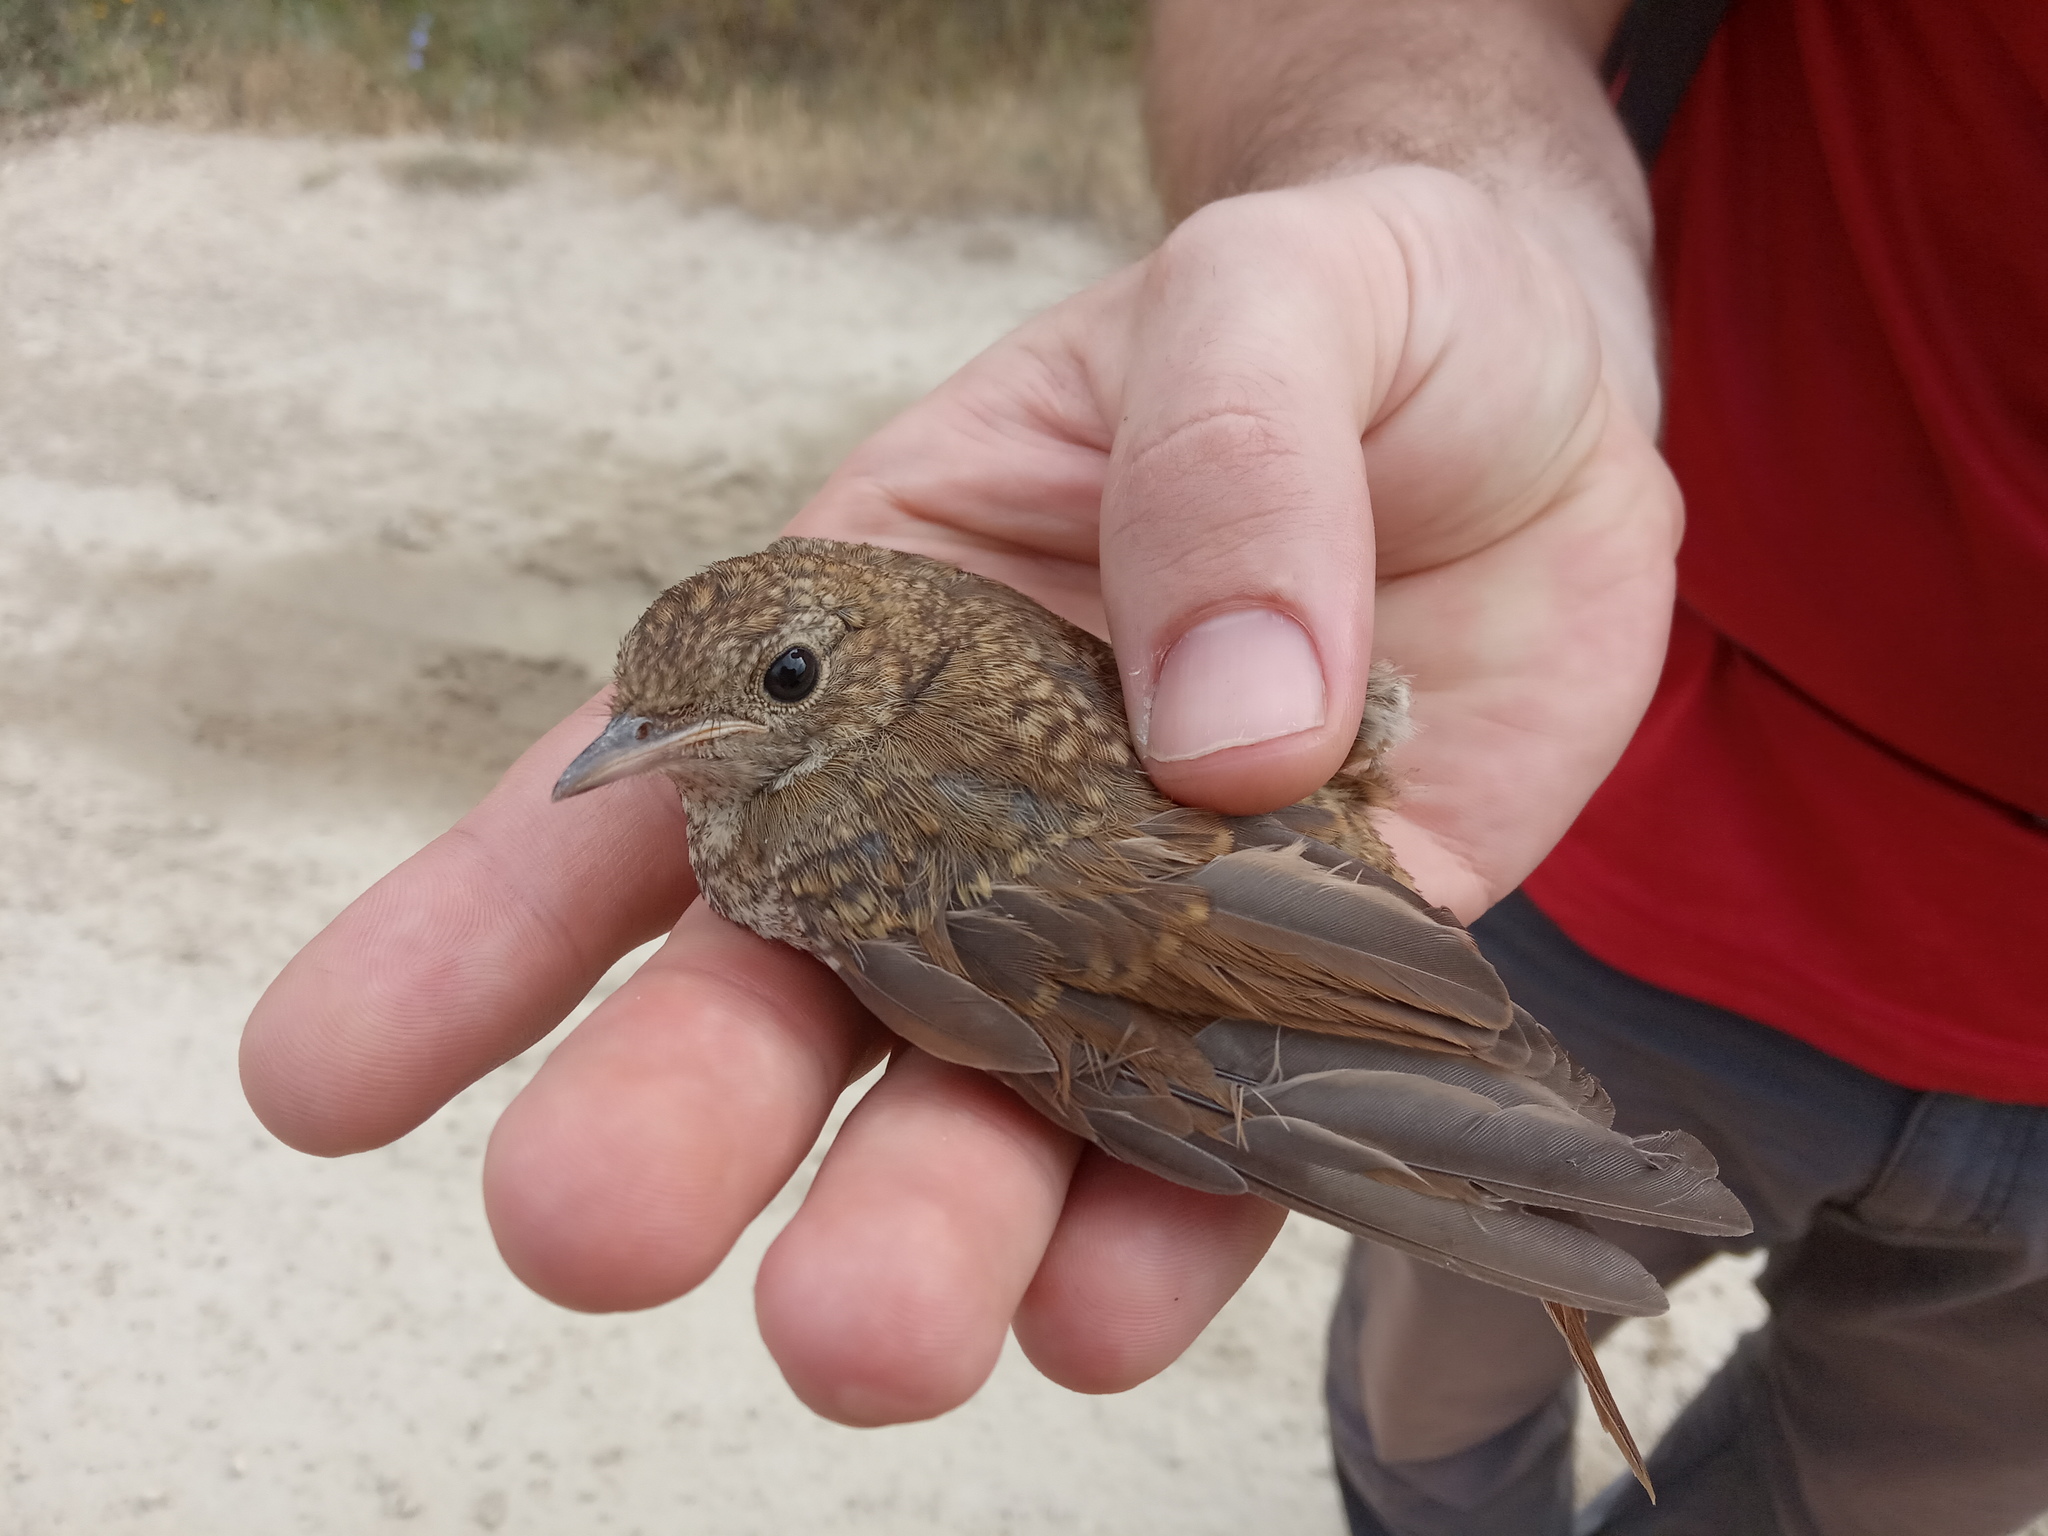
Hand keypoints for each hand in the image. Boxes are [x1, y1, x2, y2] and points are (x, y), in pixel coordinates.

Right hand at [240, 168, 1676, 1424]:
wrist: (1541, 409)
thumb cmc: (1353, 318)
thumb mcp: (1274, 304)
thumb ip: (1229, 470)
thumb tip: (1224, 724)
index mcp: (872, 639)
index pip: (644, 790)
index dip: (475, 928)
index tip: (319, 1078)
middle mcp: (964, 818)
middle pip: (786, 991)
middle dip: (676, 1114)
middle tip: (597, 1228)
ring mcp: (1128, 926)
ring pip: (986, 1114)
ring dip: (919, 1231)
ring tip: (871, 1336)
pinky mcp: (1301, 992)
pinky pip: (1217, 1151)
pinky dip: (1163, 1239)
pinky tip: (1102, 1309)